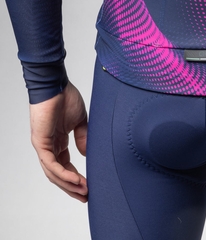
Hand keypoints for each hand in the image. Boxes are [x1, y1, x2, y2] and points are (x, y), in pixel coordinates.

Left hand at [29, 81, 87, 201]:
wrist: (57, 84)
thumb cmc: (67, 98)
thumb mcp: (81, 121)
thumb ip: (83, 138)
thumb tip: (86, 154)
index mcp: (58, 141)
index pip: (65, 165)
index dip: (76, 178)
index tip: (89, 186)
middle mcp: (49, 146)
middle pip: (58, 174)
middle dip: (72, 187)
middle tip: (86, 196)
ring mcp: (44, 145)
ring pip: (54, 173)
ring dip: (69, 184)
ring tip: (84, 192)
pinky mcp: (41, 142)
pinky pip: (51, 164)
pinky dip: (64, 174)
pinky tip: (76, 180)